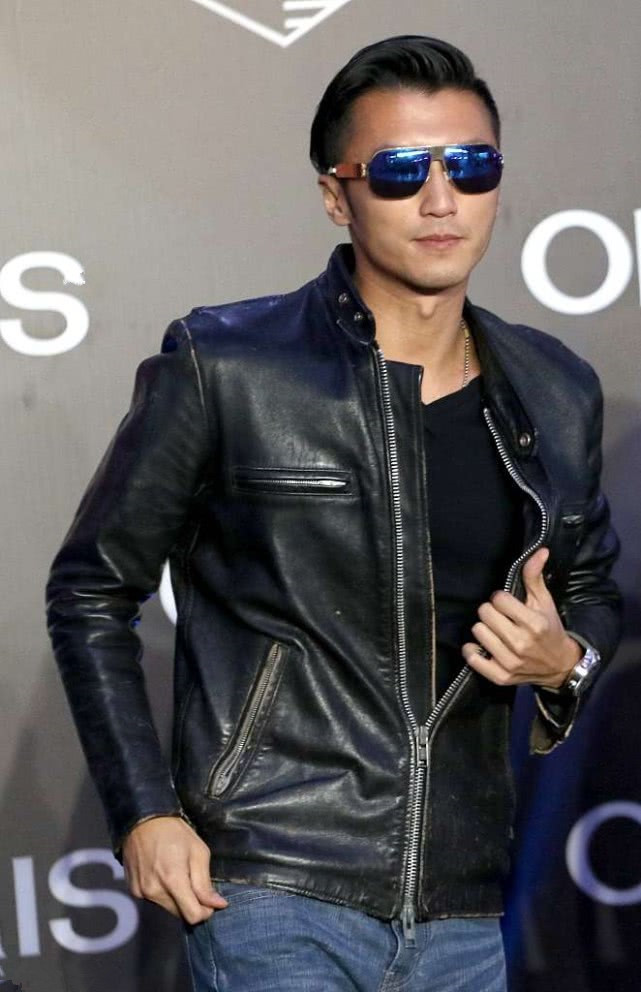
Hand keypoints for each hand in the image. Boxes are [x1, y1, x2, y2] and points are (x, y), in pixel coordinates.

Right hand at [122, 815, 227, 923]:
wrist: (142, 820)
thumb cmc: (174, 832)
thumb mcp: (198, 851)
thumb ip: (205, 883)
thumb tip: (217, 905)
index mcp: (173, 880)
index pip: (192, 916)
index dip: (205, 912)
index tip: (210, 902)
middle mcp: (154, 891)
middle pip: (180, 914)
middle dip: (191, 904)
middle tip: (193, 882)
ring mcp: (141, 892)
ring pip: (167, 908)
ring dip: (177, 899)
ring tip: (176, 874)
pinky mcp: (134, 890)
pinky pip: (154, 900)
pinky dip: (163, 893)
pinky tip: (162, 874)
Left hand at [462, 546, 582, 688]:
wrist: (560, 666)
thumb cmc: (549, 630)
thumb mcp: (545, 602)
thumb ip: (535, 576)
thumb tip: (539, 551)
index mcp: (534, 624)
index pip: (499, 599)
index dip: (502, 599)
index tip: (509, 604)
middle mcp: (521, 644)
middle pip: (484, 613)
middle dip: (491, 612)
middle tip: (502, 618)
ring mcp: (510, 662)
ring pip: (477, 632)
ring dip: (484, 629)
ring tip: (496, 631)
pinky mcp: (500, 677)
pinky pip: (472, 658)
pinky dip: (473, 651)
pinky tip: (483, 646)